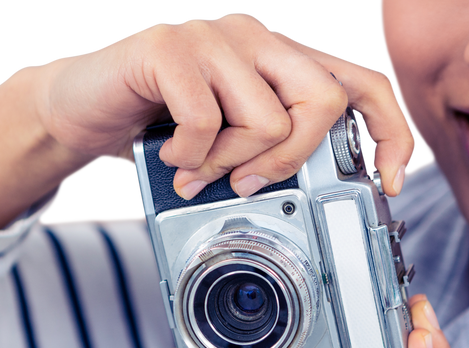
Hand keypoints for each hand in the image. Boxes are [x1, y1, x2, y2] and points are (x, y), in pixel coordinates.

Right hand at [40, 11, 416, 197]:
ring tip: (197, 171)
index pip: (363, 84)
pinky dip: (191, 157)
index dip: (390, 133)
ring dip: (230, 165)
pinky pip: (207, 118)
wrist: (79, 108)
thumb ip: (275, 151)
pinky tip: (172, 157)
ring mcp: (212, 35)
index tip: (386, 183)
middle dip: (292, 160)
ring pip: (267, 118)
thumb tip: (329, 190)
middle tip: (250, 184)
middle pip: (324, 100)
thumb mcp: (232, 144)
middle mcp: (255, 37)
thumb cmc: (159, 129)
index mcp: (281, 58)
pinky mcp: (168, 47)